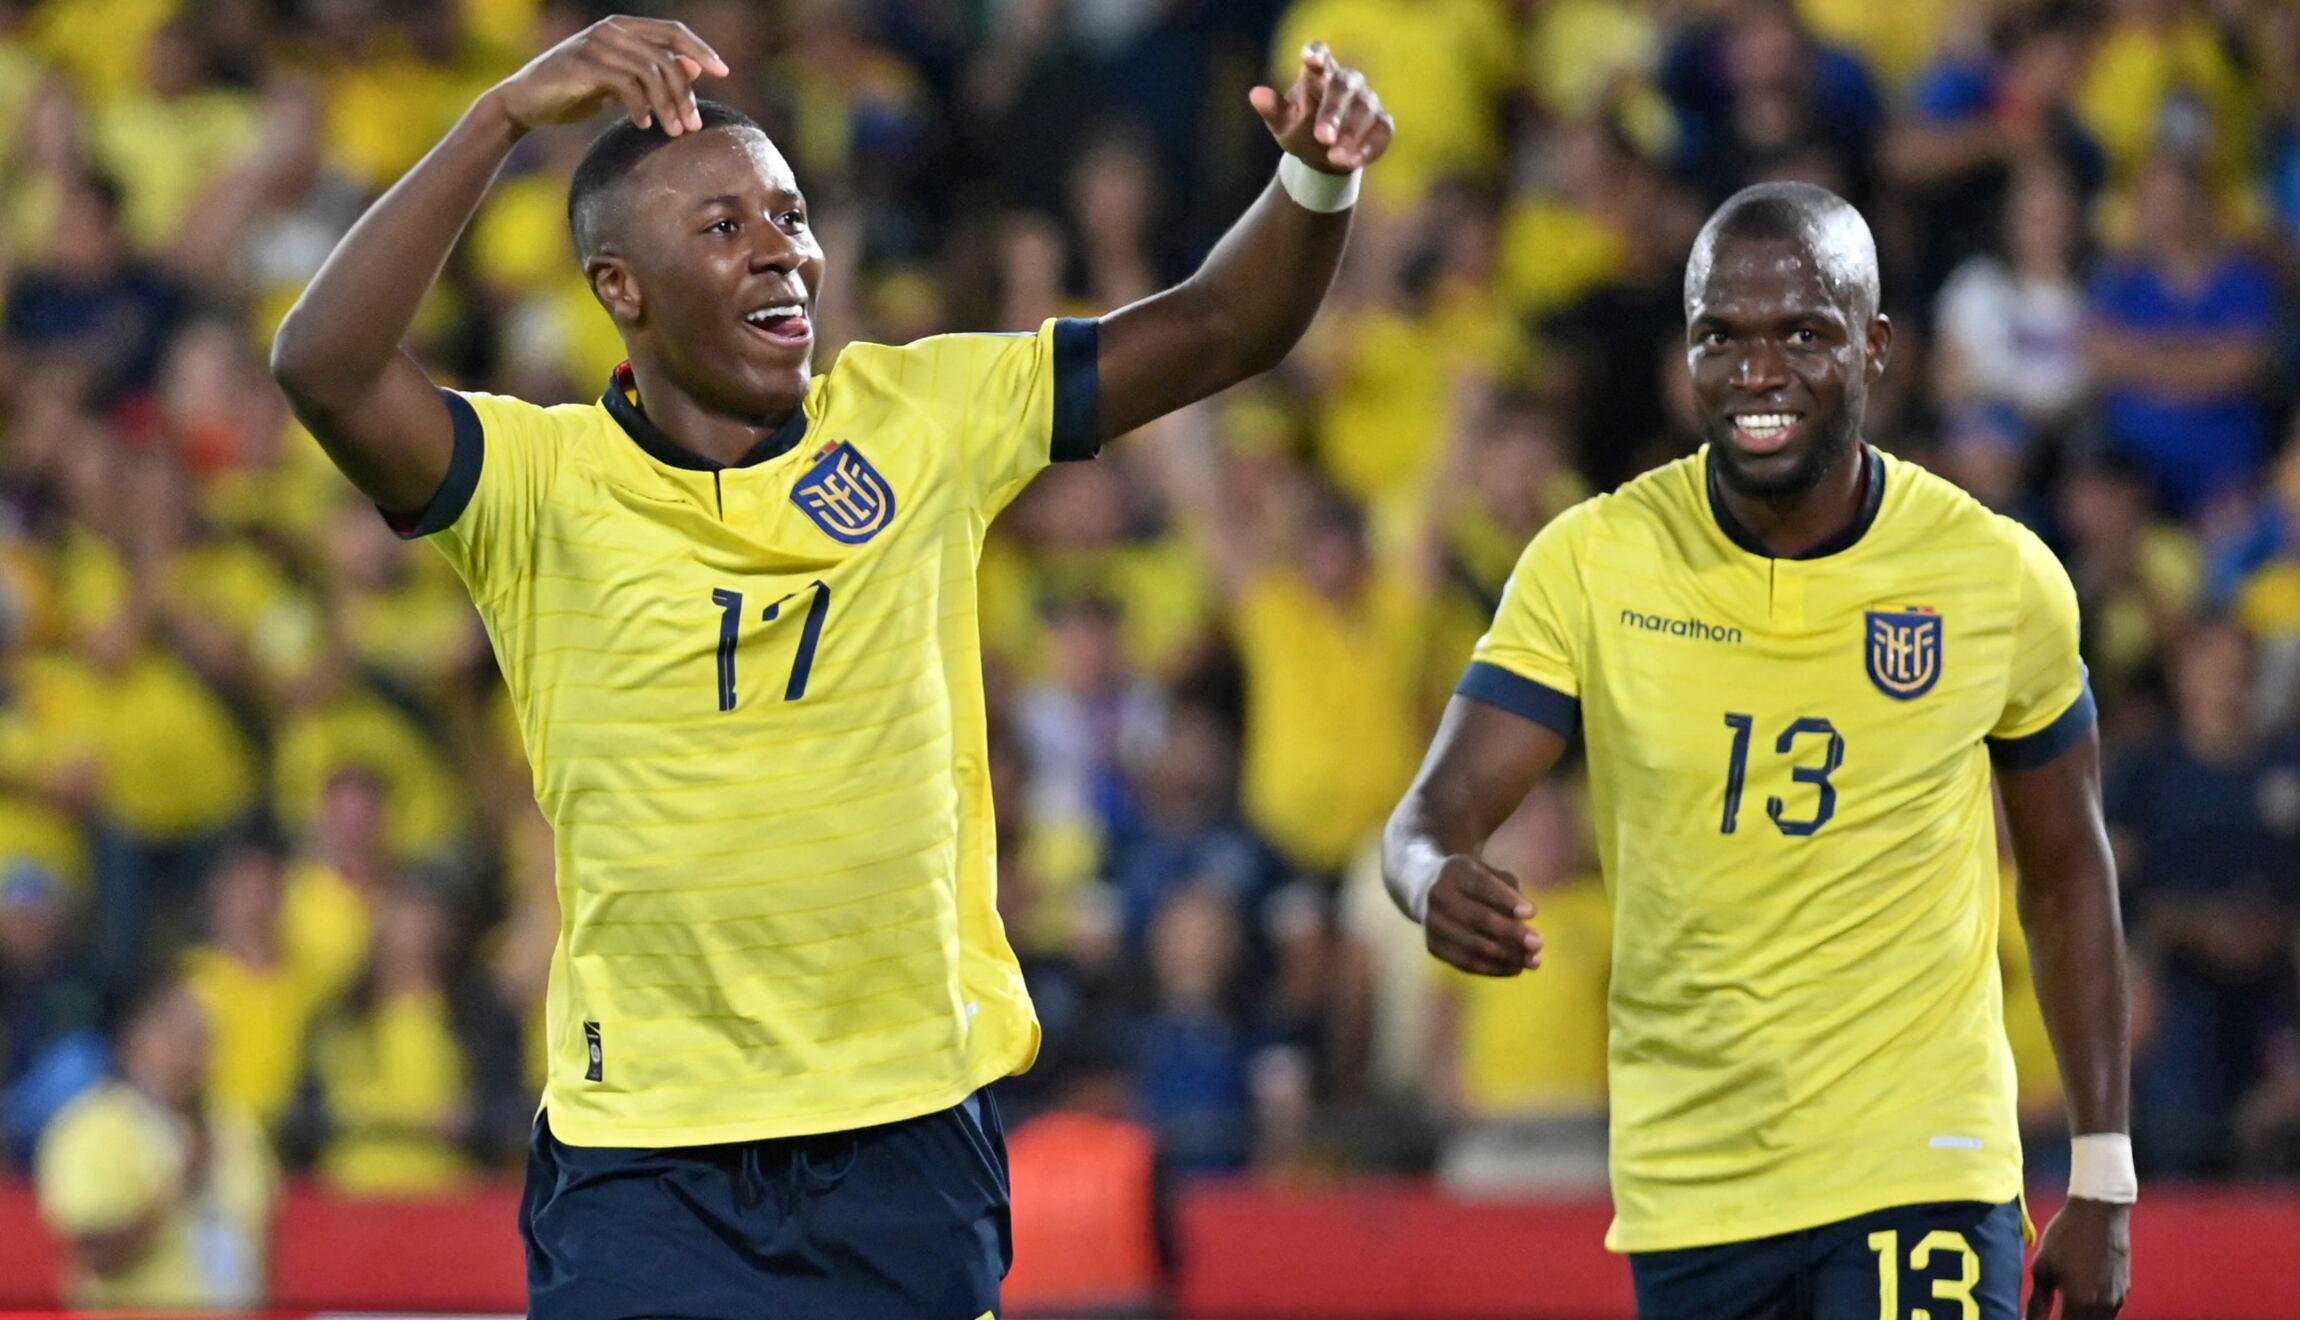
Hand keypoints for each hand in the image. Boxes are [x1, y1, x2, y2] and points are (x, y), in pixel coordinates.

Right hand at [487, 16, 728, 136]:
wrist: (523, 104)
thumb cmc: (573, 94)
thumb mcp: (619, 83)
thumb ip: (652, 73)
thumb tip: (693, 68)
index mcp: (622, 27)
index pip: (672, 31)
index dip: (700, 49)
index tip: (724, 71)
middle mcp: (611, 29)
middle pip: (667, 54)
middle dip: (686, 92)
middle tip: (694, 125)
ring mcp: (595, 44)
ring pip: (651, 72)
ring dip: (668, 106)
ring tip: (674, 132)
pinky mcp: (582, 65)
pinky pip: (626, 84)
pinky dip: (641, 107)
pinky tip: (643, 125)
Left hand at [1251, 43, 1394, 172]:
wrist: (1323, 156)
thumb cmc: (1301, 130)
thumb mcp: (1282, 123)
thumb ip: (1272, 109)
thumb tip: (1255, 95)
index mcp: (1319, 74)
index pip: (1320, 54)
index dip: (1317, 54)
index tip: (1310, 59)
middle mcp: (1347, 82)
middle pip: (1343, 86)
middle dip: (1333, 111)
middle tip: (1322, 137)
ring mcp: (1368, 101)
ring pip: (1365, 110)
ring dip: (1350, 135)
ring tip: (1334, 159)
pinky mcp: (1382, 123)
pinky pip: (1381, 131)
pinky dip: (1368, 147)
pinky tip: (1352, 162)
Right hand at [1423, 854, 1542, 975]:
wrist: (1427, 891)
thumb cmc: (1473, 883)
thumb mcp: (1489, 873)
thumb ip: (1508, 890)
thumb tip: (1526, 917)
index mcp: (1456, 870)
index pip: (1482, 885)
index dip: (1506, 900)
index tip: (1532, 913)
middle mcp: (1439, 896)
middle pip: (1478, 918)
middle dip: (1511, 933)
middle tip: (1539, 943)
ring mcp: (1433, 923)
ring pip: (1473, 945)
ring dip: (1507, 956)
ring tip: (1533, 961)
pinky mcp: (1433, 946)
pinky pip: (1466, 963)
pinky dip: (1493, 968)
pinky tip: (1515, 968)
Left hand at [2027, 1198, 2130, 1318]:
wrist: (2100, 1211)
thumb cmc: (2066, 1236)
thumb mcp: (2043, 1267)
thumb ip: (2037, 1301)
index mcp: (2080, 1303)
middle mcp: (2104, 1307)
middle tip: (2048, 1315)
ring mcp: (2118, 1299)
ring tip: (2061, 1310)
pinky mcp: (2124, 1290)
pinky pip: (2109, 1314)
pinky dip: (2093, 1315)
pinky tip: (2079, 1304)